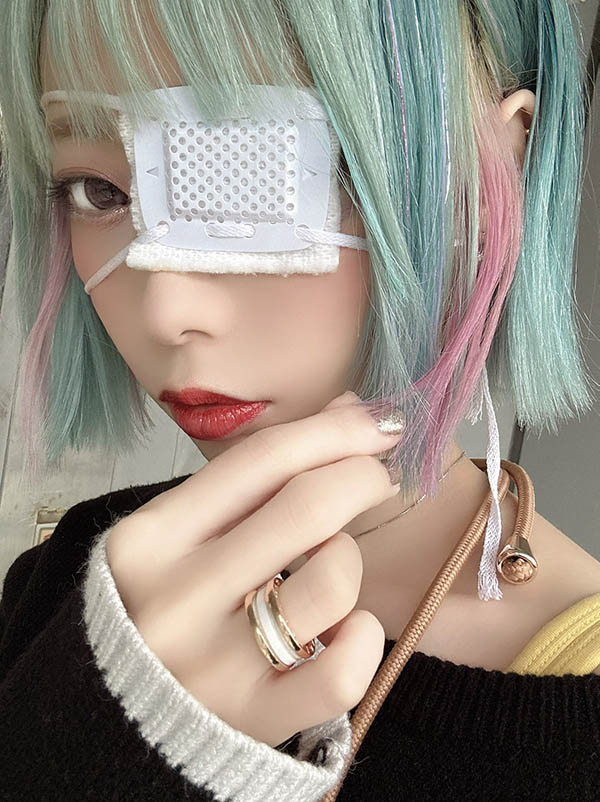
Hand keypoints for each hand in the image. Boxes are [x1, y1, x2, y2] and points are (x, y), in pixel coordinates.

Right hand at [105, 391, 403, 747]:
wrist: (118, 713)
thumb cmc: (160, 601)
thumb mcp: (181, 532)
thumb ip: (253, 476)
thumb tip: (347, 411)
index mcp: (153, 536)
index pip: (262, 459)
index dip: (335, 430)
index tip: (380, 424)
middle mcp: (178, 596)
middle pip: (307, 507)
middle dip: (364, 477)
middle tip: (381, 478)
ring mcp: (214, 664)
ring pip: (331, 582)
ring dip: (349, 560)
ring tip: (334, 565)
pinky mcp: (253, 718)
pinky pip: (342, 671)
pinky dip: (364, 638)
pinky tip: (348, 629)